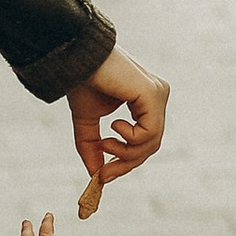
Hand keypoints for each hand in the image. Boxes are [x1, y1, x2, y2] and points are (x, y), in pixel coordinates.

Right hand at [66, 51, 167, 216]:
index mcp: (146, 100)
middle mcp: (158, 95)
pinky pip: (149, 133)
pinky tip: (113, 125)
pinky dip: (130, 138)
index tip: (103, 177)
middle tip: (103, 174)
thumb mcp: (88, 121)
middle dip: (126, 163)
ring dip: (125, 152)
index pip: (145, 139)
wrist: (76, 58)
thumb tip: (97, 176)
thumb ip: (93, 147)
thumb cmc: (82, 82)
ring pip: (151, 142)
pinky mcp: (154, 94)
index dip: (125, 161)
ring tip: (104, 142)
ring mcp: (159, 93)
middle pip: (150, 145)